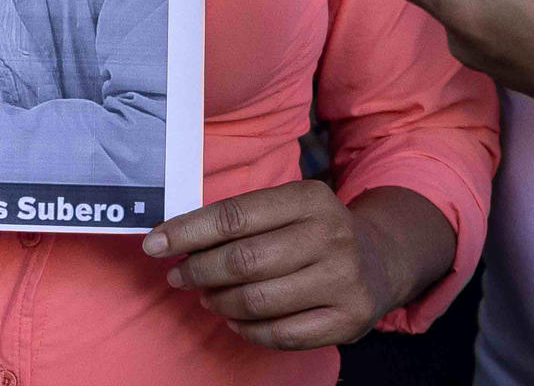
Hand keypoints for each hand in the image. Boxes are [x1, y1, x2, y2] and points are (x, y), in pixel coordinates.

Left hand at [144, 180, 403, 348]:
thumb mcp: (287, 207)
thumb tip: (172, 238)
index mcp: (310, 198)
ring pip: (258, 301)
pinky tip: (235, 319)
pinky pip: (281, 335)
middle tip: (178, 276)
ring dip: (220, 302)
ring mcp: (343, 280)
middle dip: (199, 271)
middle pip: (243, 261)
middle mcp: (331, 235)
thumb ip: (239, 218)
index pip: (234, 216)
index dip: (187, 232)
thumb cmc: (313, 232)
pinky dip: (247, 330)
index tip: (154, 245)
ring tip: (207, 296)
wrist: (380, 260)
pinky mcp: (348, 320)